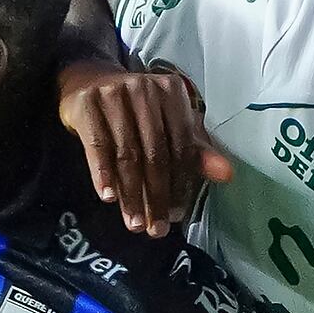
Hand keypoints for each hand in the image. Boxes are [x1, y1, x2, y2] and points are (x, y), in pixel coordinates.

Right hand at [57, 61, 231, 235]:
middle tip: (155, 229)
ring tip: (134, 223)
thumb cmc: (136, 110)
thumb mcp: (168, 125)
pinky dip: (103, 174)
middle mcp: (145, 88)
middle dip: (157, 195)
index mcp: (172, 92)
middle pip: (154, 152)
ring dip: (131, 194)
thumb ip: (195, 151)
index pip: (181, 145)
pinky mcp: (86, 103)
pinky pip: (97, 146)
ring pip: (126, 154)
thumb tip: (227, 175)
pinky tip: (108, 197)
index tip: (177, 216)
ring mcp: (113, 93)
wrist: (89, 82)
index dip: (181, 183)